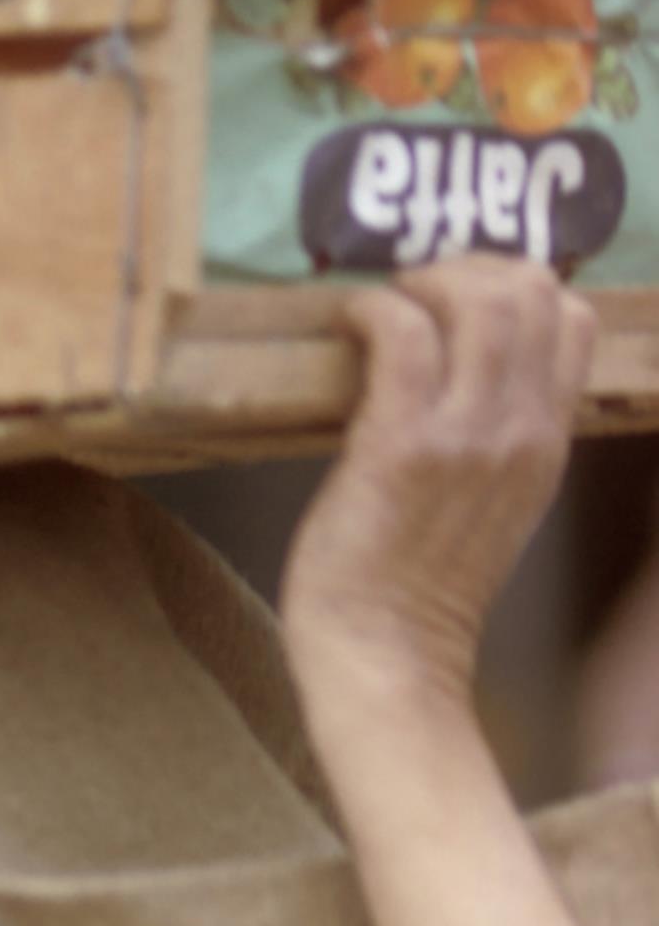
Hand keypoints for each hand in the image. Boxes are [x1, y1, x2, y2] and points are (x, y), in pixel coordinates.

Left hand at [279, 255, 595, 712]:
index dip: (518, 284)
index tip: (461, 297)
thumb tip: (466, 374)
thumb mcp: (493, 507)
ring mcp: (466, 437)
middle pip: (532, 292)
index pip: (576, 320)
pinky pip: (401, 335)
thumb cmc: (417, 591)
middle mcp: (520, 433)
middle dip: (467, 267)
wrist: (385, 658)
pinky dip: (372, 309)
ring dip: (421, 281)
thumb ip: (498, 441)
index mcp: (547, 445)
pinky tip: (349, 323)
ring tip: (385, 304)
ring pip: (479, 301)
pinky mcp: (400, 446)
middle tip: (415, 290)